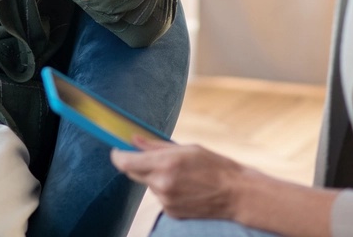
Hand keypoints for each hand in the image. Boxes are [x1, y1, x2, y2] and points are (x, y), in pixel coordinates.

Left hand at [111, 136, 244, 220]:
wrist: (236, 194)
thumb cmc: (214, 165)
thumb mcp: (186, 148)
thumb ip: (156, 145)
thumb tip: (134, 138)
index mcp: (165, 164)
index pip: (125, 162)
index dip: (117, 155)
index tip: (116, 149)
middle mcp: (161, 184)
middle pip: (132, 173)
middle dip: (135, 163)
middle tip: (149, 156)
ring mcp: (165, 201)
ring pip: (148, 184)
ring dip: (154, 177)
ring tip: (179, 173)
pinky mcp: (171, 212)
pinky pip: (159, 196)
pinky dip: (165, 189)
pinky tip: (185, 187)